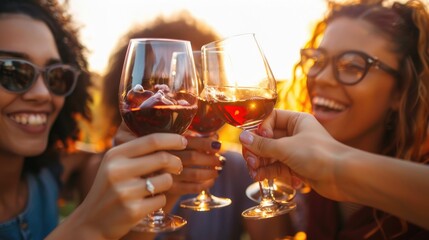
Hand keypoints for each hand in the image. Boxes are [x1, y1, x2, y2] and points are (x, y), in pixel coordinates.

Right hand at [61, 133, 185, 238]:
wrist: (92, 221)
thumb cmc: (110, 188)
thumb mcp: (115, 164)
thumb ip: (136, 151)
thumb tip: (169, 137)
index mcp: (115, 155)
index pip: (152, 140)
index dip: (173, 139)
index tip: (183, 141)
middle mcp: (118, 171)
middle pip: (163, 158)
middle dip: (176, 162)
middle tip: (178, 166)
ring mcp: (125, 192)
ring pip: (166, 180)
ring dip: (167, 183)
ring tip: (156, 187)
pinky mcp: (133, 210)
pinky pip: (162, 199)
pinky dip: (159, 200)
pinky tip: (147, 202)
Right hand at [167, 135, 222, 195]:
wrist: (151, 177)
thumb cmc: (170, 156)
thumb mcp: (178, 144)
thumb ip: (195, 139)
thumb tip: (215, 136)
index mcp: (168, 143)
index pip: (191, 141)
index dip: (206, 143)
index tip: (218, 145)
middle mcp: (166, 158)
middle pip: (194, 157)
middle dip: (211, 159)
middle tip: (221, 160)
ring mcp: (167, 175)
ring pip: (195, 174)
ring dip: (211, 172)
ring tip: (217, 171)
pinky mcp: (171, 189)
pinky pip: (193, 188)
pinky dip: (206, 185)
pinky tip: (210, 181)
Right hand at [239, 109, 344, 200]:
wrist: (343, 177)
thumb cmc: (319, 155)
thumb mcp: (286, 148)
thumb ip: (262, 144)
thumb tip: (242, 137)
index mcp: (296, 120)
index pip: (269, 119)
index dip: (259, 129)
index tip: (257, 141)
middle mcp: (295, 133)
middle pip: (266, 139)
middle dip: (256, 151)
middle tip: (250, 162)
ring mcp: (295, 151)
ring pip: (270, 154)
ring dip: (260, 164)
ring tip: (254, 174)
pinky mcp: (296, 166)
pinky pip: (277, 167)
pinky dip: (269, 172)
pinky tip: (262, 179)